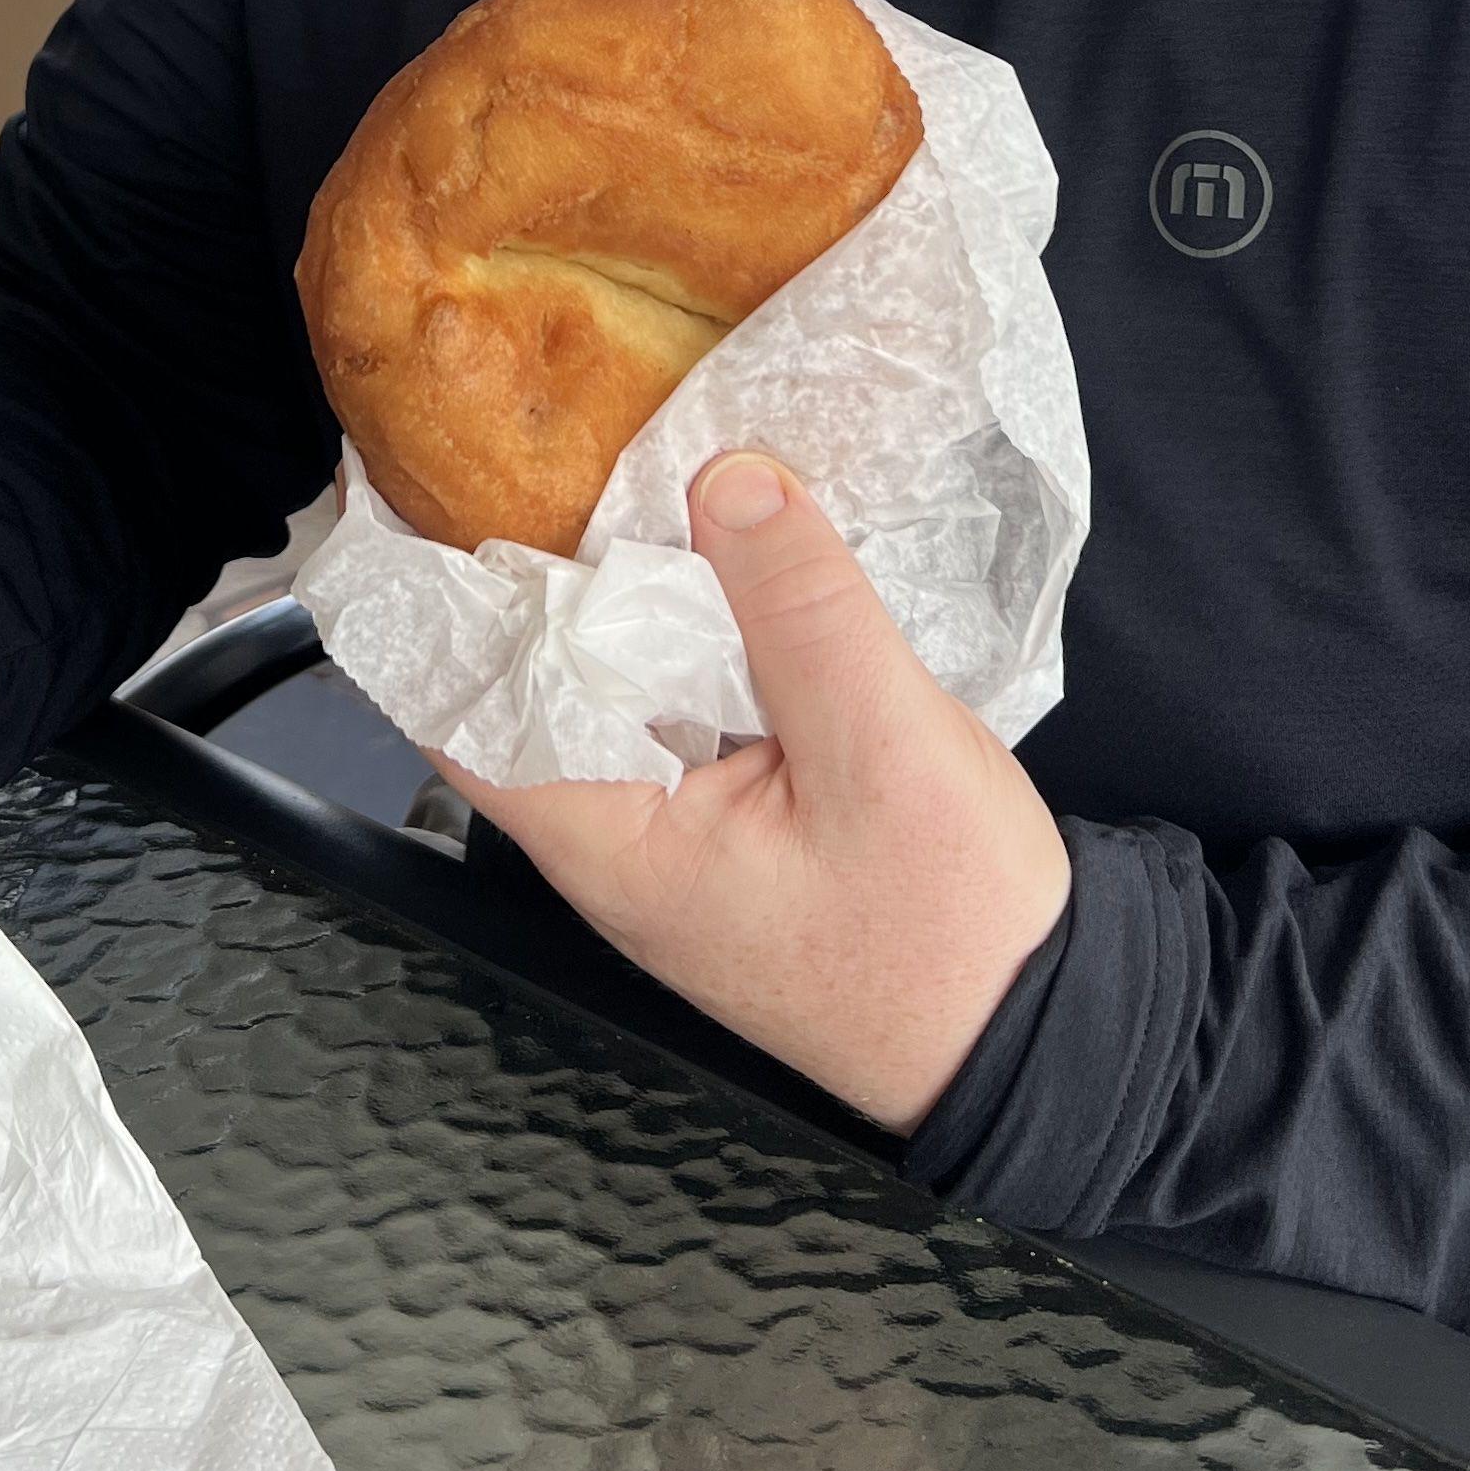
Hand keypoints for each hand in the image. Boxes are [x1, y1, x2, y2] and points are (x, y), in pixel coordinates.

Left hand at [432, 451, 1072, 1131]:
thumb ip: (800, 607)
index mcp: (613, 844)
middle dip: (533, 571)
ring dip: (618, 596)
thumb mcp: (884, 746)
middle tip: (541, 439)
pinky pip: (682, 705)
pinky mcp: (735, 818)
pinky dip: (687, 633)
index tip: (424, 490)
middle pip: (534, 685)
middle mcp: (620, 845)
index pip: (466, 711)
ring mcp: (678, 835)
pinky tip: (718, 561)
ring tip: (619, 468)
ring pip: (613, 688)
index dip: (438, 600)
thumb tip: (725, 477)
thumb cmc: (952, 934)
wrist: (1044, 1031)